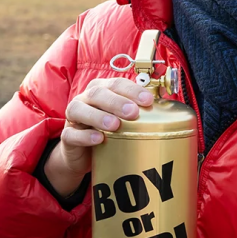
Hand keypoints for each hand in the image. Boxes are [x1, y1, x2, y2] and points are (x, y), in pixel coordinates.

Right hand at [44, 77, 154, 195]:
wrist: (84, 153)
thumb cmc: (109, 131)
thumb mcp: (124, 119)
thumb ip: (139, 110)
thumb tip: (168, 107)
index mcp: (102, 90)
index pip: (117, 84)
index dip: (132, 90)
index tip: (148, 101)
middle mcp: (86, 99)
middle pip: (98, 93)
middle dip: (117, 101)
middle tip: (133, 112)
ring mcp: (74, 117)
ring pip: (80, 109)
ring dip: (99, 116)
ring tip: (115, 125)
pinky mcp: (68, 136)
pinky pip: (72, 134)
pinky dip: (85, 136)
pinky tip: (99, 139)